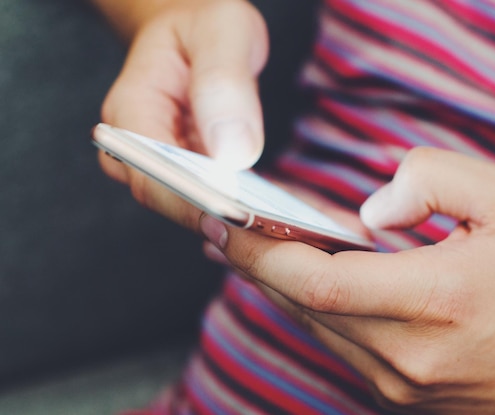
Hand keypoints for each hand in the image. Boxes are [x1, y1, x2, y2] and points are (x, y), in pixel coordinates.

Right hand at [98, 0, 267, 228]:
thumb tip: (232, 153)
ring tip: (271, 225)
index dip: (189, 202)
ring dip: (226, 217)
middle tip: (266, 230)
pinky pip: (204, 197)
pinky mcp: (183, 170)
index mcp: (130, 109)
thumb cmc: (204, 25)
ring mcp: (157, 161)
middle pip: (166, 198)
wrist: (197, 31)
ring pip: (186, 205)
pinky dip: (233, 206)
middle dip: (214, 217)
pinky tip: (267, 211)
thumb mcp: (221, 32)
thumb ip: (224, 83)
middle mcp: (133, 145)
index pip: (150, 173)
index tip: (235, 217)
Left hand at [203, 147, 494, 413]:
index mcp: (436, 300)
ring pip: (316, 329)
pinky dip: (314, 310)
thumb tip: (368, 210)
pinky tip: (304, 281)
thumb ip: (433, 181)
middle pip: (304, 308)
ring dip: (280, 288)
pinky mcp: (400, 395)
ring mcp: (400, 384)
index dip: (263, 254)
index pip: (320, 283)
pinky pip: (339, 346)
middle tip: (223, 233)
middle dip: (256, 267)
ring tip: (254, 250)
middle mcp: (409, 353)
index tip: (226, 227)